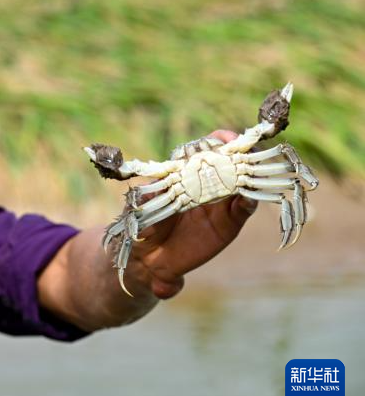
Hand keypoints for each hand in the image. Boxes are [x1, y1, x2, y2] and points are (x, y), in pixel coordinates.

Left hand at [130, 130, 258, 298]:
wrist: (152, 257)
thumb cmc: (146, 223)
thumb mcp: (143, 206)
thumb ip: (148, 196)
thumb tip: (150, 188)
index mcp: (187, 172)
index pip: (206, 149)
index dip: (217, 140)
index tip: (225, 138)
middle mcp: (208, 183)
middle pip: (232, 162)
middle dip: (241, 153)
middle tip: (246, 151)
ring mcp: (221, 202)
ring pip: (243, 183)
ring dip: (250, 174)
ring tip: (253, 171)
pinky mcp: (229, 222)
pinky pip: (244, 209)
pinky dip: (250, 202)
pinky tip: (248, 199)